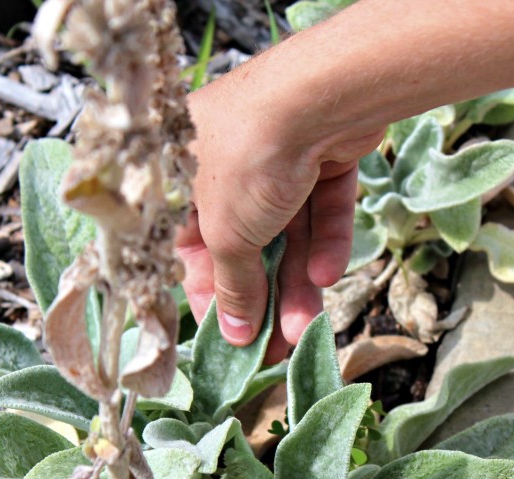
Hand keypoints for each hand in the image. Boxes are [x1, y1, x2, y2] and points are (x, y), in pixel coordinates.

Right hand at [176, 49, 384, 362]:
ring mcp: (279, 158)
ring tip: (305, 327)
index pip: (192, 246)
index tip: (229, 336)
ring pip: (289, 233)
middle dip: (263, 295)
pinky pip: (323, 210)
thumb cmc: (246, 161)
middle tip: (275, 345)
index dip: (211, 293)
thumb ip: (232, 285)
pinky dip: (326, 243)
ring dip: (296, 282)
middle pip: (246, 243)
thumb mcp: (226, 234)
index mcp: (186, 176)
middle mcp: (230, 164)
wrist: (315, 98)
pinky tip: (327, 276)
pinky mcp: (326, 156)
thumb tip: (233, 331)